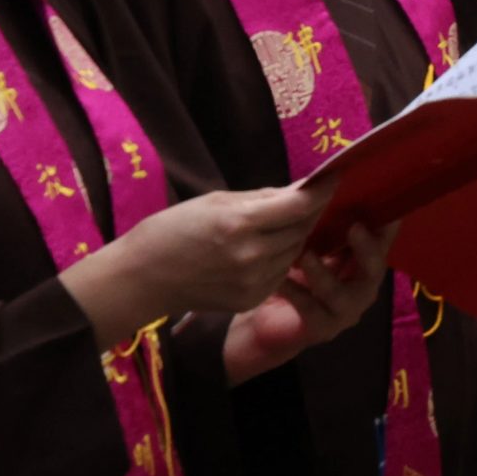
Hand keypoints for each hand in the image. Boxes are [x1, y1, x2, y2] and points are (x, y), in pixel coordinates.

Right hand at [61, 182, 332, 351]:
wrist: (140, 280)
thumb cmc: (173, 230)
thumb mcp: (217, 201)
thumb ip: (263, 198)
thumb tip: (301, 189)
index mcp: (240, 223)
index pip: (300, 205)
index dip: (322, 190)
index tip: (336, 176)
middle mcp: (252, 255)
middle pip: (302, 228)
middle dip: (309, 211)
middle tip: (312, 197)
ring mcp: (253, 281)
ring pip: (296, 250)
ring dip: (297, 235)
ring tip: (286, 222)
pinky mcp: (251, 299)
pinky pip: (282, 272)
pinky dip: (282, 257)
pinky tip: (269, 248)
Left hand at [221, 221, 396, 383]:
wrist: (268, 323)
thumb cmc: (293, 275)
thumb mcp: (310, 244)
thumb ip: (321, 222)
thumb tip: (323, 182)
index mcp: (364, 263)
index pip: (383, 241)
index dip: (386, 224)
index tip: (384, 205)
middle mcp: (362, 287)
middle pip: (375, 268)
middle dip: (367, 247)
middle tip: (354, 227)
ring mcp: (346, 311)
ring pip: (342, 292)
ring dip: (323, 273)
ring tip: (305, 256)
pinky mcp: (323, 328)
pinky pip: (310, 308)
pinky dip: (294, 291)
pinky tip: (279, 278)